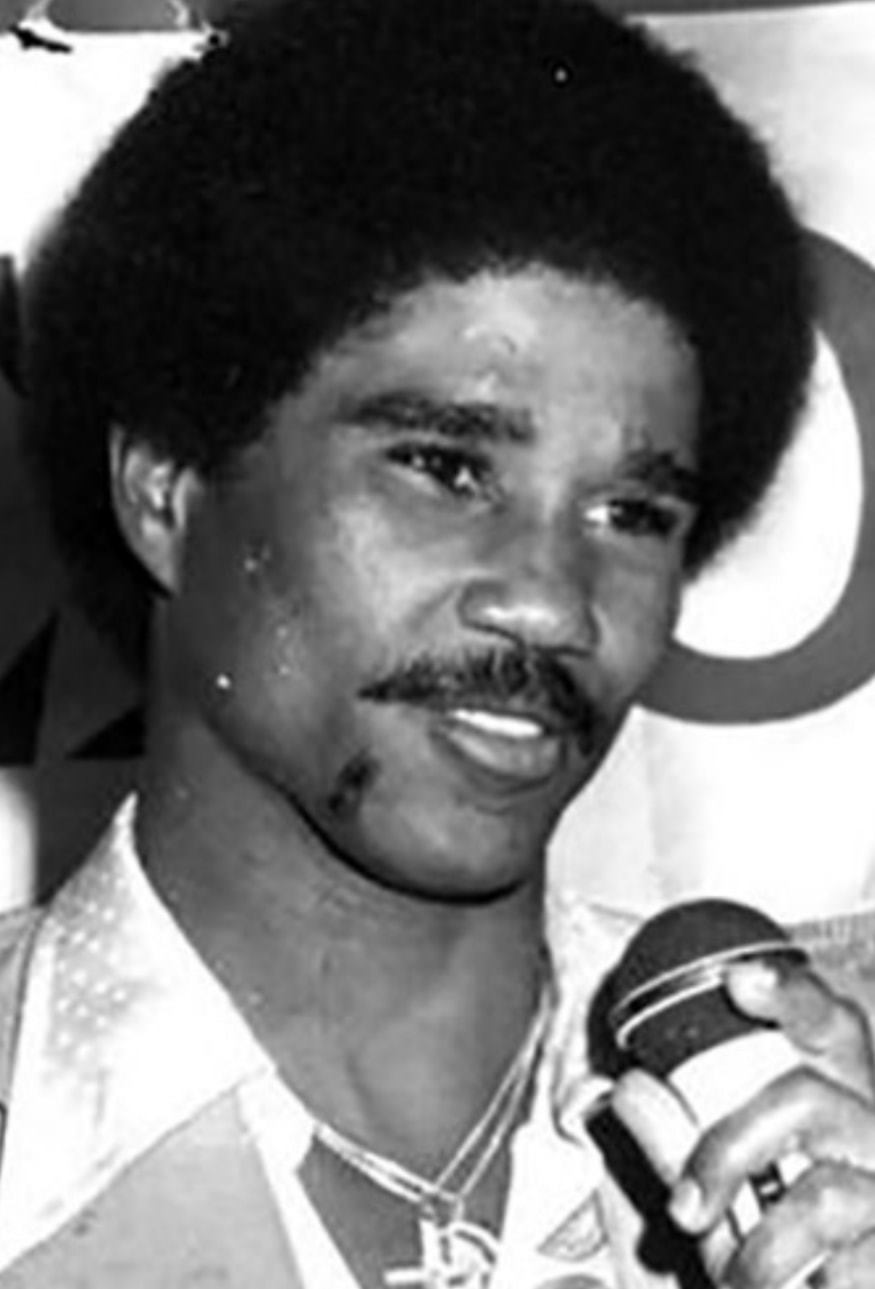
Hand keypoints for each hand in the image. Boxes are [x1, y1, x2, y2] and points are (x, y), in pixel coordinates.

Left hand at [612, 961, 874, 1287]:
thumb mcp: (721, 1185)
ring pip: (823, 1197)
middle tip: (683, 1207)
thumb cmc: (779, 1235)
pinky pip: (844, 1268)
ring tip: (736, 1280)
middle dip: (727, 1152)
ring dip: (761, 1250)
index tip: (739, 980)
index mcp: (834, 1086)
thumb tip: (631, 1087)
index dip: (788, 993)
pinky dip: (794, 1285)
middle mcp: (870, 1125)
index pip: (825, 1020)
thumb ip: (677, 1138)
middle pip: (805, 1099)